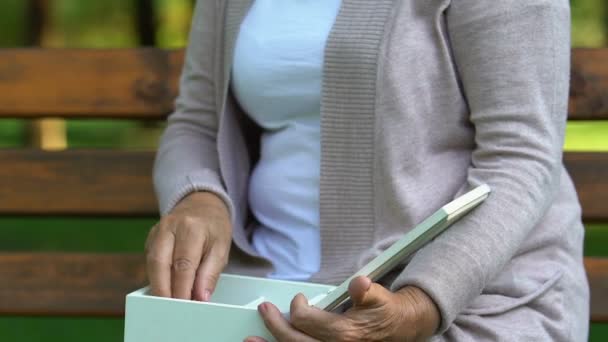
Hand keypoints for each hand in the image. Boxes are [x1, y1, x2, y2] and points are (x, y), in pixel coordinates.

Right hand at [145, 191, 231, 300]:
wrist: (202, 205)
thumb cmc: (214, 228)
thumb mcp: (221, 248)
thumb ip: (210, 273)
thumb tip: (200, 297)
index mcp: (192, 227)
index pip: (183, 264)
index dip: (182, 289)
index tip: (186, 307)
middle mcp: (170, 226)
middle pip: (160, 263)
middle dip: (164, 290)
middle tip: (171, 311)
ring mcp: (157, 230)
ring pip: (151, 263)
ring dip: (158, 285)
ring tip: (168, 303)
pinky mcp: (150, 237)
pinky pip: (150, 260)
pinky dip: (156, 276)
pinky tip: (165, 289)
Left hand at [245, 276, 439, 341]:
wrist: (400, 331)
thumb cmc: (386, 313)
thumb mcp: (380, 298)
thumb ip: (367, 291)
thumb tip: (360, 282)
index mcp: (345, 334)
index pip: (307, 321)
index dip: (297, 308)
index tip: (298, 299)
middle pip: (294, 341)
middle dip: (275, 325)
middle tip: (264, 310)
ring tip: (249, 339)